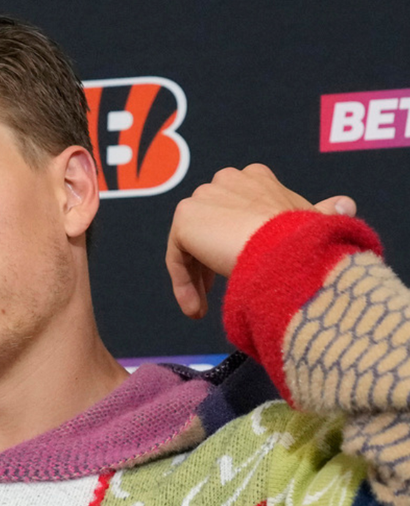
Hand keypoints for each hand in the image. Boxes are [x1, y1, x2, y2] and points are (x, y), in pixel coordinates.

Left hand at [166, 163, 356, 318]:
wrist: (285, 246)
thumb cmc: (306, 238)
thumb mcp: (315, 223)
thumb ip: (320, 212)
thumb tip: (345, 204)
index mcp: (255, 178)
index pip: (236, 211)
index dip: (237, 242)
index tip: (246, 267)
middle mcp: (226, 180)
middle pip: (210, 227)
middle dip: (211, 263)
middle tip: (220, 294)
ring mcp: (203, 197)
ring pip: (192, 245)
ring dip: (197, 280)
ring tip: (202, 311)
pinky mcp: (185, 218)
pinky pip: (177, 257)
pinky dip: (183, 284)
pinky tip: (195, 309)